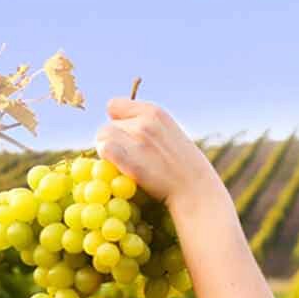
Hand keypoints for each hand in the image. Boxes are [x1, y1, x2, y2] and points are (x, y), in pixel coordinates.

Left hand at [94, 99, 222, 210]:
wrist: (197, 192)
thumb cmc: (188, 169)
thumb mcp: (173, 134)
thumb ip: (149, 127)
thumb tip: (121, 124)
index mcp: (155, 113)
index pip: (114, 105)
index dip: (118, 121)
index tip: (127, 136)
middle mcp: (143, 122)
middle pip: (107, 125)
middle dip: (114, 141)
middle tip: (132, 158)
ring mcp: (135, 140)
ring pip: (101, 138)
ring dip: (108, 152)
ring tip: (128, 165)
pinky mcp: (126, 158)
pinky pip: (103, 150)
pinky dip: (107, 160)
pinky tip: (123, 170)